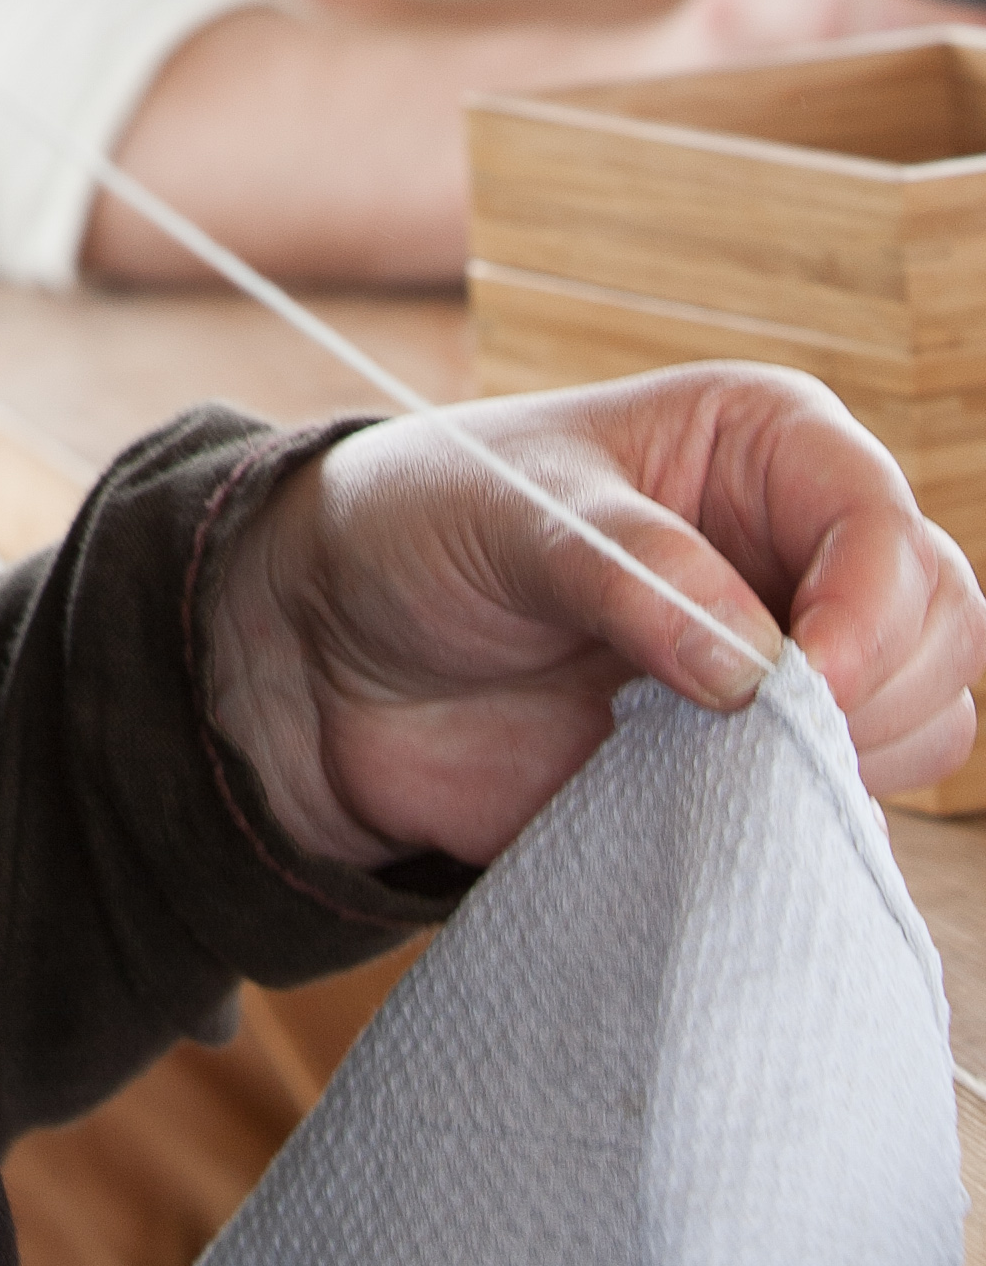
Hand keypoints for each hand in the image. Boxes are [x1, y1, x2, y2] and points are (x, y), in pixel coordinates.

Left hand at [207, 365, 985, 870]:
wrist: (339, 658)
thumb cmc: (419, 530)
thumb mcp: (508, 516)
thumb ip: (627, 574)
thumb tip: (755, 669)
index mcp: (762, 444)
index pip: (886, 526)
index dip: (869, 611)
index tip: (801, 687)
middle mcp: (800, 546)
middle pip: (937, 627)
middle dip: (874, 689)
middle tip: (748, 731)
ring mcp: (791, 660)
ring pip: (924, 723)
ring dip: (846, 762)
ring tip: (702, 750)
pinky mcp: (758, 761)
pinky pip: (850, 807)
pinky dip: (809, 821)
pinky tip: (709, 804)